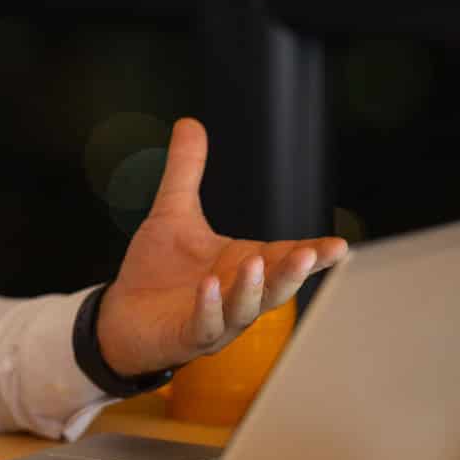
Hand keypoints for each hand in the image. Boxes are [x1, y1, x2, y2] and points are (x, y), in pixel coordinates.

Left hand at [94, 118, 348, 377]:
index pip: (285, 258)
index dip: (313, 254)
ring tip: (256, 262)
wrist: (120, 316)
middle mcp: (238, 296)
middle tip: (311, 254)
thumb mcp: (173, 214)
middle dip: (294, 271)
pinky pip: (204, 324)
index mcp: (243, 266)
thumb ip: (186, 172)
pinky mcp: (187, 336)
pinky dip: (209, 307)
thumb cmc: (156, 271)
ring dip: (253, 288)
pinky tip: (209, 285)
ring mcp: (216, 320)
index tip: (339, 246)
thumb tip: (190, 122)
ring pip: (245, 309)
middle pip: (275, 286)